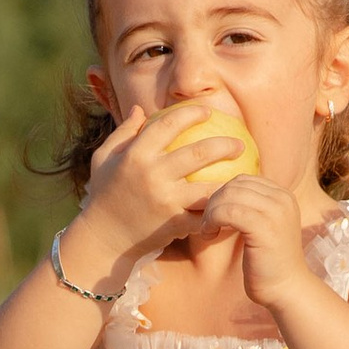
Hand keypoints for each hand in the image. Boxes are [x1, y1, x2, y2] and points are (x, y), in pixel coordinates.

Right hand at [72, 94, 258, 276]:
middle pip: (199, 153)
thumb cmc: (104, 196)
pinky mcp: (174, 224)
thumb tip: (140, 110)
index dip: (191, 114)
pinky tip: (232, 204)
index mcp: (136, 155)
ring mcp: (165, 200)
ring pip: (208, 187)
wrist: (103, 239)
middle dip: (225, 145)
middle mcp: (152, 175)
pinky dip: (219, 210)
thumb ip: (122, 133)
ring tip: (244, 174)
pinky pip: (204, 215)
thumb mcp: (103, 160)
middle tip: (240, 144)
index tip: (208, 112)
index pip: (168, 125)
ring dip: (230, 180)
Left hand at [193, 171, 311, 312]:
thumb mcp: (262, 228)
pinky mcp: (264, 226)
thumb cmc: (268, 264)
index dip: (222, 195)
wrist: (286, 289)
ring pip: (229, 195)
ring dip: (210, 212)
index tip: (215, 217)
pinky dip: (212, 221)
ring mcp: (275, 211)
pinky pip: (228, 211)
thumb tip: (218, 194)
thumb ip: (250, 208)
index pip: (243, 180)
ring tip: (208, 231)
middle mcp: (282, 198)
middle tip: (206, 224)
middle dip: (213, 202)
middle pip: (234, 184)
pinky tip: (209, 235)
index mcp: (283, 196)